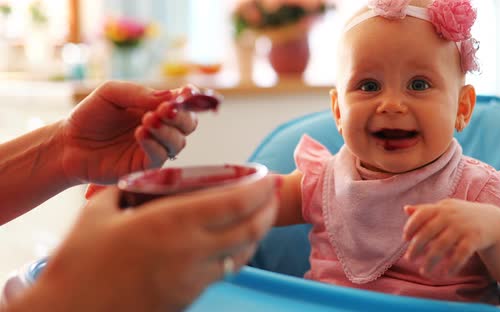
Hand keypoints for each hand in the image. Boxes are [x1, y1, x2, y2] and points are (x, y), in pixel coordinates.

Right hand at [23, 176, 278, 310]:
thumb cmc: (78, 262)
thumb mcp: (99, 213)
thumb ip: (128, 190)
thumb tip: (145, 181)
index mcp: (169, 223)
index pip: (233, 203)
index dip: (258, 189)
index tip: (268, 177)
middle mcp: (190, 252)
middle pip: (250, 230)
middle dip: (269, 210)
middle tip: (273, 194)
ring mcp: (192, 280)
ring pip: (241, 254)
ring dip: (256, 232)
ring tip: (259, 216)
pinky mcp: (187, 299)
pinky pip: (222, 272)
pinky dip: (235, 253)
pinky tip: (230, 242)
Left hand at [59, 81, 197, 184]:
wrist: (67, 143)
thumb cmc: (89, 115)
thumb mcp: (111, 93)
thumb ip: (140, 93)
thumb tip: (170, 97)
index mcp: (156, 108)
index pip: (183, 103)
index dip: (190, 98)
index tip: (187, 94)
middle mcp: (161, 129)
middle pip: (189, 124)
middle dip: (181, 116)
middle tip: (165, 110)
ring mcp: (154, 148)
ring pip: (178, 142)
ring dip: (167, 130)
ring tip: (148, 121)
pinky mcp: (144, 167)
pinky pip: (160, 157)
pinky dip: (155, 144)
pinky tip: (140, 134)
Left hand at [402, 199, 499, 275]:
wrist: (492, 220)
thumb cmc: (461, 216)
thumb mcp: (445, 209)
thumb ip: (425, 210)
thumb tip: (405, 208)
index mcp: (441, 208)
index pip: (422, 214)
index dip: (411, 226)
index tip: (405, 239)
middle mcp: (451, 216)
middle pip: (428, 231)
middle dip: (416, 247)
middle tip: (409, 259)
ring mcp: (463, 227)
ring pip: (442, 246)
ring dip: (430, 261)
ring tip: (424, 272)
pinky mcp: (475, 239)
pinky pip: (461, 254)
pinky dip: (452, 265)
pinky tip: (445, 274)